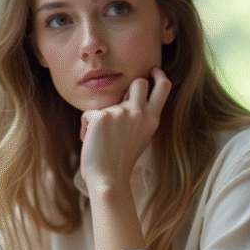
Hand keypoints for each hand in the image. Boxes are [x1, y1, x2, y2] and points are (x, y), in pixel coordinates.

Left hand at [79, 68, 171, 193]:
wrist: (109, 179)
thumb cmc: (121, 162)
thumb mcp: (141, 138)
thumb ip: (141, 119)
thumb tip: (133, 103)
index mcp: (152, 120)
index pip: (163, 87)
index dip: (159, 75)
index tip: (153, 71)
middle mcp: (139, 113)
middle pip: (139, 82)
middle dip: (132, 85)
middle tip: (126, 94)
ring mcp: (120, 113)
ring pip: (108, 102)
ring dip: (102, 116)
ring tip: (100, 139)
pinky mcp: (101, 116)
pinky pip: (89, 115)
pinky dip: (86, 128)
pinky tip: (89, 141)